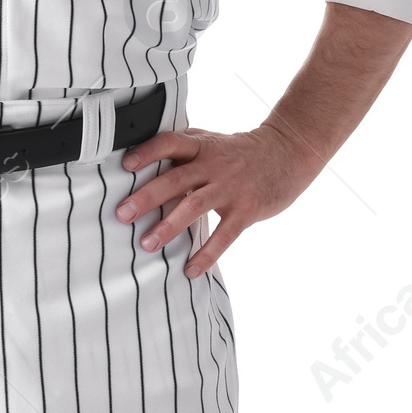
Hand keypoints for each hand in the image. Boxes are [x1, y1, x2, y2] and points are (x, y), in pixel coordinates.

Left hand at [115, 118, 318, 275]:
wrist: (288, 152)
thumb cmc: (241, 152)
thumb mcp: (212, 141)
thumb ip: (184, 149)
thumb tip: (141, 158)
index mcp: (202, 146)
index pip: (170, 143)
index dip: (148, 152)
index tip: (125, 165)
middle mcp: (214, 164)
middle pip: (175, 179)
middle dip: (147, 197)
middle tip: (122, 214)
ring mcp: (231, 187)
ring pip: (194, 206)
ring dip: (168, 226)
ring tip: (147, 245)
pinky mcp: (247, 209)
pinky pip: (224, 235)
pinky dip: (207, 254)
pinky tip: (190, 270)